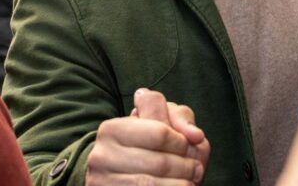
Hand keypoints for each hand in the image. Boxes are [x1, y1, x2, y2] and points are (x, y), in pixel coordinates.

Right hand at [87, 88, 206, 184]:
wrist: (121, 179)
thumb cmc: (145, 147)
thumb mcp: (160, 124)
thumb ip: (179, 119)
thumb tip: (196, 135)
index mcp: (112, 129)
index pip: (159, 133)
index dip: (181, 142)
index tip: (190, 147)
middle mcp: (101, 155)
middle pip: (159, 162)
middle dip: (185, 167)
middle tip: (196, 170)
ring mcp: (101, 181)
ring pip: (152, 184)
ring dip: (181, 185)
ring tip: (190, 182)